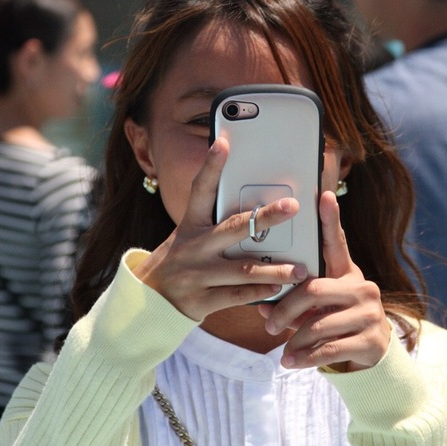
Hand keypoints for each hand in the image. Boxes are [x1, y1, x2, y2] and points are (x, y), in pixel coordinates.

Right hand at [132, 138, 308, 320]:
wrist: (145, 303)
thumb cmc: (178, 264)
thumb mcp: (188, 238)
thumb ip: (215, 226)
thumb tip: (254, 206)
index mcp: (189, 225)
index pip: (199, 190)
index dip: (211, 166)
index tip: (223, 142)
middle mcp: (193, 247)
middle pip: (233, 228)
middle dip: (265, 217)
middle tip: (292, 206)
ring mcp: (196, 275)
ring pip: (243, 269)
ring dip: (275, 270)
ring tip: (302, 270)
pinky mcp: (201, 301)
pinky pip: (237, 295)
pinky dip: (260, 292)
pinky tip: (279, 289)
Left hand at [260, 190, 389, 371]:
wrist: (372, 359)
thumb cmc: (335, 325)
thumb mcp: (317, 310)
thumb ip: (293, 303)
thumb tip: (260, 307)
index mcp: (347, 274)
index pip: (337, 243)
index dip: (331, 219)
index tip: (323, 194)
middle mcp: (363, 288)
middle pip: (314, 289)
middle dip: (286, 309)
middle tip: (268, 325)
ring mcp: (370, 313)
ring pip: (319, 323)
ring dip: (295, 340)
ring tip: (282, 352)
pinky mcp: (371, 340)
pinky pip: (329, 348)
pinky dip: (305, 357)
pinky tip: (291, 362)